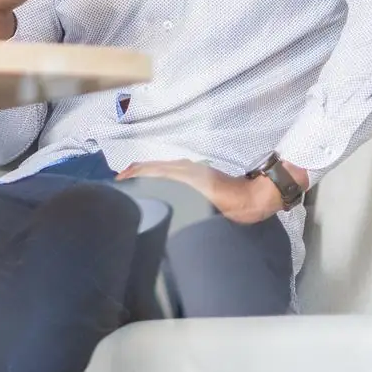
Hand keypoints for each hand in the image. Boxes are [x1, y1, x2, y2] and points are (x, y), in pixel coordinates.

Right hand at [116, 158, 293, 224]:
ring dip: (141, 174)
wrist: (254, 197)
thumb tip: (160, 197)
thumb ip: (184, 199)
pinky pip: (167, 170)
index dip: (131, 175)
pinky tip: (152, 184)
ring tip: (129, 185)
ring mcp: (190, 169)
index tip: (116, 183)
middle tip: (117, 185)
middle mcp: (183, 167)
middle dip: (131, 173)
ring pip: (158, 167)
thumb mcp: (206, 205)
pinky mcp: (195, 173)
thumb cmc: (231, 205)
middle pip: (150, 166)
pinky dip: (153, 175)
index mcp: (182, 173)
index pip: (149, 170)